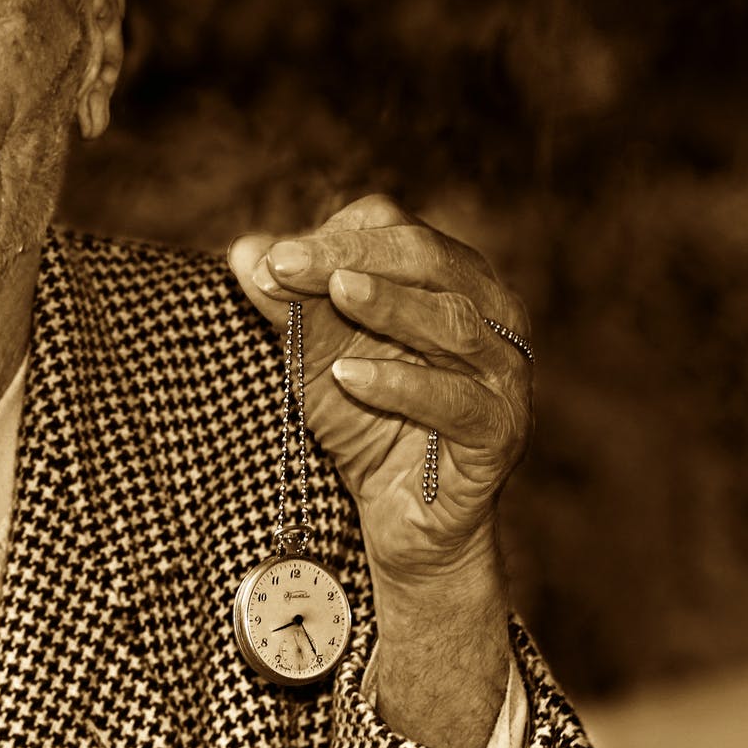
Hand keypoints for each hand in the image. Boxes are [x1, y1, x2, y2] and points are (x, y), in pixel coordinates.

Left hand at [227, 195, 533, 586]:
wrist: (401, 519)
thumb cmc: (364, 417)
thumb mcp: (314, 355)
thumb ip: (286, 304)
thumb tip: (243, 249)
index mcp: (449, 277)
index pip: (396, 228)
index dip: (333, 237)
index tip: (272, 258)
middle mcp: (490, 312)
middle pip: (428, 258)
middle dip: (352, 256)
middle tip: (285, 262)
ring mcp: (504, 372)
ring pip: (452, 322)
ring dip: (388, 304)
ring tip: (334, 291)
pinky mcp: (499, 431)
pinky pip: (455, 400)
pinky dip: (401, 383)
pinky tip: (349, 375)